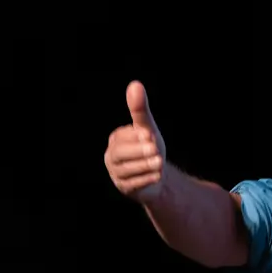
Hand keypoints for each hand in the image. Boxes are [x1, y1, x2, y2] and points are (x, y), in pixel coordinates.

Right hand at [104, 80, 167, 204]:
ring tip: (159, 163)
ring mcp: (116, 174)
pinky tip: (157, 176)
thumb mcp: (147, 128)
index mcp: (116, 140)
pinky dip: (146, 180)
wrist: (157, 175)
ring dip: (146, 166)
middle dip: (139, 152)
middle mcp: (112, 157)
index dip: (136, 137)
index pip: (122, 137)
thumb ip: (140, 110)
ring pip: (127, 171)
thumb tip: (135, 84)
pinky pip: (133, 185)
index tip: (150, 135)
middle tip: (156, 150)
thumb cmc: (150, 148)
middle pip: (121, 154)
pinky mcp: (125, 188)